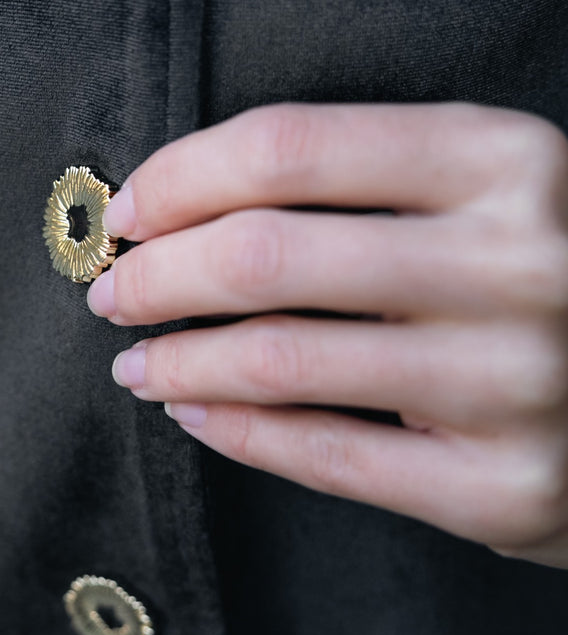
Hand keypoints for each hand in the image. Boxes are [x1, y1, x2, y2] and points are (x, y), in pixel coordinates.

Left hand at [89, 102, 567, 568]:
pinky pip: (325, 458)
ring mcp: (519, 381)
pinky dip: (235, 431)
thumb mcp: (497, 191)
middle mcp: (522, 262)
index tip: (127, 208)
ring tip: (138, 359)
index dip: (180, 176)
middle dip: (156, 274)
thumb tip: (176, 202)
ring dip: (176, 360)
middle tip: (112, 290)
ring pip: (279, 360)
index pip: (290, 147)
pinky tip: (194, 411)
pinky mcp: (507, 487)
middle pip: (266, 252)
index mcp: (511, 158)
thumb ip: (369, 180)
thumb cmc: (556, 273)